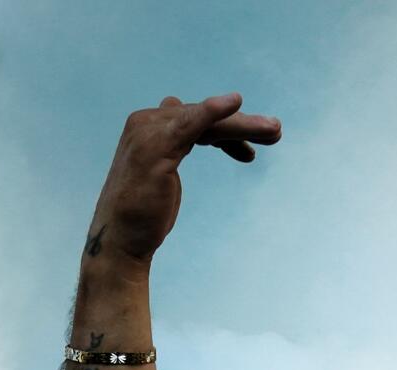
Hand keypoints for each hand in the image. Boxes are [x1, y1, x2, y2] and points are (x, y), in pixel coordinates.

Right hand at [85, 93, 281, 267]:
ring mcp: (149, 132)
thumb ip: (174, 149)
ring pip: (207, 121)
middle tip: (275, 132)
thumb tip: (189, 134)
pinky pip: (191, 122)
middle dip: (241, 126)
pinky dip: (212, 111)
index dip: (226, 132)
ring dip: (243, 125)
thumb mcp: (162, 174)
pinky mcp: (157, 146)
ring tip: (274, 131)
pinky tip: (235, 102)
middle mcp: (146, 123)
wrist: (120, 241)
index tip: (248, 152)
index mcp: (148, 128)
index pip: (195, 121)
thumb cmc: (142, 214)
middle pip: (204, 118)